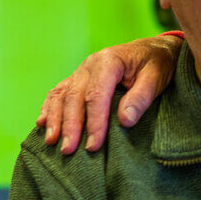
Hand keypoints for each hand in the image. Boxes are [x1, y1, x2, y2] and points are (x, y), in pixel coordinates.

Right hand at [37, 35, 182, 153]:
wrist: (155, 48)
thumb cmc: (158, 63)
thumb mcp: (156, 77)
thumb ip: (141, 97)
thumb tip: (124, 120)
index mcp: (109, 60)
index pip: (96, 95)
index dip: (94, 122)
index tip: (94, 145)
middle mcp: (90, 64)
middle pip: (74, 97)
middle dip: (71, 125)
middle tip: (68, 150)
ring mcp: (81, 71)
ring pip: (61, 95)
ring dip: (55, 119)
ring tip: (52, 142)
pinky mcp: (78, 78)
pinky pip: (58, 92)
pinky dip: (49, 108)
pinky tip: (42, 123)